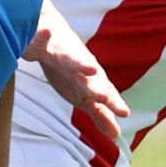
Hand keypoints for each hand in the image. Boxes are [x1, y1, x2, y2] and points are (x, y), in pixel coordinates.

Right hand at [24, 9, 129, 141]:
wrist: (51, 34)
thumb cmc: (69, 70)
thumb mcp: (83, 95)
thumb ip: (100, 114)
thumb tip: (117, 135)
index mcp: (89, 80)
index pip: (102, 93)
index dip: (112, 102)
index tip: (124, 113)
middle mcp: (79, 65)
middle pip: (88, 79)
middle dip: (96, 88)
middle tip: (105, 98)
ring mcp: (60, 52)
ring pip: (71, 59)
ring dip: (80, 64)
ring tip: (91, 69)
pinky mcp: (41, 42)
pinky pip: (40, 38)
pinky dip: (43, 35)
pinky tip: (46, 31)